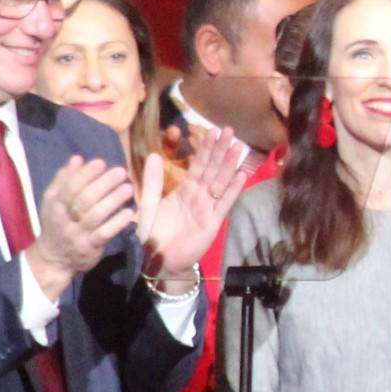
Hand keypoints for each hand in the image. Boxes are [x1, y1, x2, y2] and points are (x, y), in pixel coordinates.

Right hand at [25, 155, 139, 299]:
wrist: (53, 258)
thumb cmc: (58, 222)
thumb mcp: (54, 201)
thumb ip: (64, 180)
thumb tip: (78, 158)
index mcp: (54, 205)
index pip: (70, 187)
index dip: (85, 174)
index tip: (101, 162)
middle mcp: (64, 219)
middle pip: (84, 200)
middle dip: (103, 184)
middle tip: (121, 171)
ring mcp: (77, 235)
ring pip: (95, 216)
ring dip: (113, 201)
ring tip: (128, 188)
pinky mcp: (89, 248)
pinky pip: (104, 234)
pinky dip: (117, 223)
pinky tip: (129, 212)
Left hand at [139, 124, 254, 279]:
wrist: (159, 260)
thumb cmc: (153, 234)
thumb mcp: (148, 204)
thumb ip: (153, 181)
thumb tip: (154, 154)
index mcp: (184, 189)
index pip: (197, 165)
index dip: (205, 148)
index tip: (212, 131)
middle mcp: (199, 195)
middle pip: (213, 169)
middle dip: (221, 150)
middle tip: (229, 131)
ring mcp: (208, 207)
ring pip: (221, 181)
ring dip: (230, 164)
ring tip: (239, 147)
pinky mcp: (213, 221)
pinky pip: (224, 202)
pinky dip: (233, 189)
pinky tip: (241, 175)